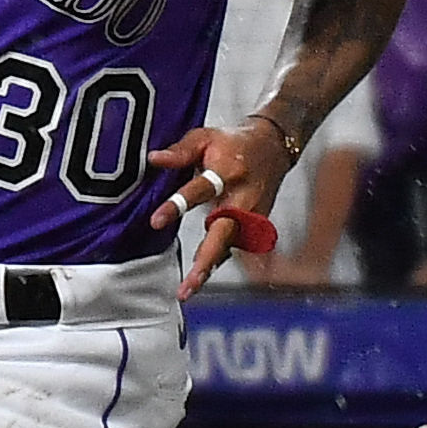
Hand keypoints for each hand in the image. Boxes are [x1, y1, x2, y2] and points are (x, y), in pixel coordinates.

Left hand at [149, 112, 299, 297]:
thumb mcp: (205, 136)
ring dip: (208, 269)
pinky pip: (232, 248)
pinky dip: (215, 262)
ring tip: (186, 291)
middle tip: (186, 286)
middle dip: (204, 261)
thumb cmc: (233, 143)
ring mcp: (252, 215)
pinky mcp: (254, 227)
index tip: (155, 221)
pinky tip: (197, 279)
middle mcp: (243, 197)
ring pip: (228, 247)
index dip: (178, 205)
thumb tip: (152, 159)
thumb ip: (180, 151)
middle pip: (223, 233)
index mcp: (228, 171)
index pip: (201, 190)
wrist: (274, 147)